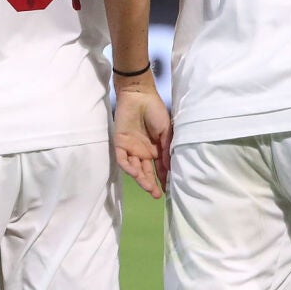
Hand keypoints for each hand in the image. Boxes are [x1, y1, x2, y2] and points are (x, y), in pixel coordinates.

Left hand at [112, 80, 171, 198]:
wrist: (140, 95)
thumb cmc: (155, 110)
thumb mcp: (166, 131)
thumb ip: (167, 149)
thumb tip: (170, 168)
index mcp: (155, 149)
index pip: (158, 168)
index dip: (163, 179)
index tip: (169, 189)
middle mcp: (143, 152)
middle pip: (146, 172)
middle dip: (151, 184)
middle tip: (157, 194)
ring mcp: (131, 148)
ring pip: (135, 168)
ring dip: (141, 179)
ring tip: (149, 188)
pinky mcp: (120, 143)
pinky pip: (123, 159)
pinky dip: (128, 167)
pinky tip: (136, 173)